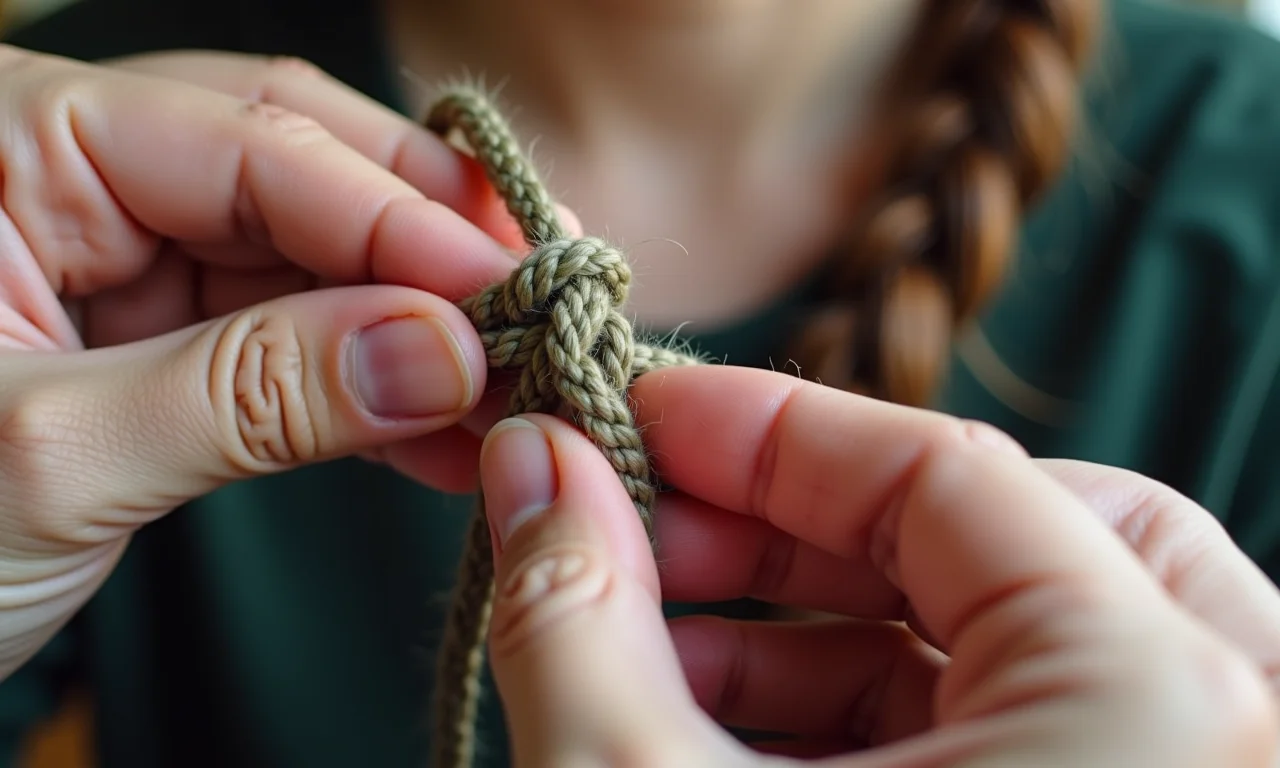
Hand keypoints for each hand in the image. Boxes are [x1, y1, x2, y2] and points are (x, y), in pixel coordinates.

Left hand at [0, 45, 516, 677]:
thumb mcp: (49, 460)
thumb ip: (251, 394)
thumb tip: (438, 354)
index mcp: (14, 141)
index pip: (251, 143)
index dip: (397, 220)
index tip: (507, 294)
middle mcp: (79, 174)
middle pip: (303, 169)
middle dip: (425, 248)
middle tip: (536, 312)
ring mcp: (128, 256)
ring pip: (316, 257)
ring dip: (418, 325)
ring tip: (510, 389)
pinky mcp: (166, 337)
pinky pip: (299, 336)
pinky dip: (377, 384)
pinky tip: (446, 429)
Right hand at [476, 366, 1279, 766]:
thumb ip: (579, 616)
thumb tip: (533, 466)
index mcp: (1159, 707)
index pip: (947, 474)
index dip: (764, 431)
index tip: (639, 417)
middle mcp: (1224, 741)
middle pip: (1020, 533)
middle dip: (806, 525)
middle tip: (652, 528)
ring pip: (1019, 644)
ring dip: (819, 628)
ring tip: (650, 633)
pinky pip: (1023, 738)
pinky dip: (868, 715)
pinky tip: (721, 718)